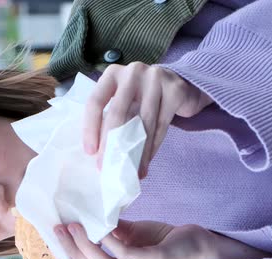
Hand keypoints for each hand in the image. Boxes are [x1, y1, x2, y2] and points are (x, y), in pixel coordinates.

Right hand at [54, 220, 213, 258]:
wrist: (197, 246)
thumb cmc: (160, 243)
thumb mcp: (129, 241)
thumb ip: (109, 236)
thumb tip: (85, 219)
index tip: (55, 239)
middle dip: (72, 249)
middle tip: (61, 227)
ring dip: (86, 245)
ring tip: (75, 225)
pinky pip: (126, 254)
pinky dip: (110, 240)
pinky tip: (103, 227)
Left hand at [84, 62, 212, 177]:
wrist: (181, 83)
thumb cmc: (144, 96)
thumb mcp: (124, 98)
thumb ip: (111, 115)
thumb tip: (99, 153)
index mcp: (113, 74)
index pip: (95, 101)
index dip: (90, 128)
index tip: (90, 152)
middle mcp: (133, 72)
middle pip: (118, 112)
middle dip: (112, 144)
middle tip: (108, 168)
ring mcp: (156, 78)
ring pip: (143, 122)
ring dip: (136, 151)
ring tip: (131, 172)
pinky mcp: (175, 90)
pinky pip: (162, 125)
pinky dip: (153, 147)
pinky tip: (147, 162)